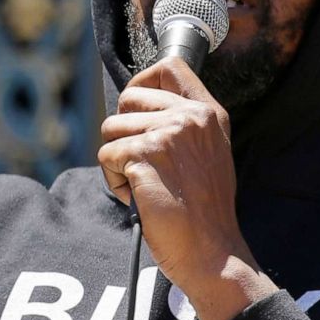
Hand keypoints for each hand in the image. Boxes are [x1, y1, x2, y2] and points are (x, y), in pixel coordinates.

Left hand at [97, 58, 275, 319]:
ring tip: (146, 186)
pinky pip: (106, 157)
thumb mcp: (208, 154)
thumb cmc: (204, 211)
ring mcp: (168, 134)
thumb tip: (136, 105)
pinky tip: (140, 199)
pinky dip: (116, 182)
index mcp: (209, 113)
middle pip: (127, 100)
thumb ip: (183, 125)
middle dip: (123, 133)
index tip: (133, 107)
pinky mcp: (145, 155)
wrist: (212, 252)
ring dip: (118, 163)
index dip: (141, 83)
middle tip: (142, 165)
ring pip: (111, 130)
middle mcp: (190, 117)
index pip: (169, 67)